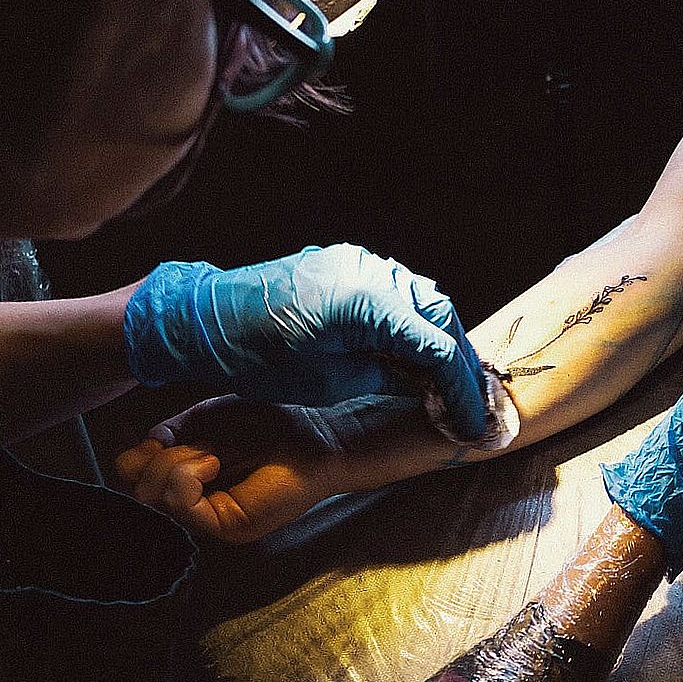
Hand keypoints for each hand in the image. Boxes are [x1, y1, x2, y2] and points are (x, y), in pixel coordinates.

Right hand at [113, 392, 420, 542]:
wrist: (313, 431)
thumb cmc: (266, 422)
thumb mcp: (203, 420)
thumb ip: (168, 435)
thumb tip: (136, 455)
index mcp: (186, 479)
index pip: (131, 475)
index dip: (140, 453)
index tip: (172, 435)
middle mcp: (194, 506)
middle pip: (136, 488)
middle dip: (159, 458)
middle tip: (200, 446)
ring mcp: (210, 520)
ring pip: (153, 497)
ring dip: (175, 464)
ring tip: (212, 454)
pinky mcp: (227, 526)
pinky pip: (179, 504)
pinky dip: (187, 476)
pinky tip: (214, 463)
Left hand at [123, 244, 487, 441]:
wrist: (208, 320)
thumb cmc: (259, 357)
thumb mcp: (329, 383)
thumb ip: (387, 377)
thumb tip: (426, 384)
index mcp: (367, 303)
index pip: (435, 347)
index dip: (461, 387)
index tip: (474, 420)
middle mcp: (370, 271)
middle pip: (438, 313)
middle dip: (457, 358)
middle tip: (467, 399)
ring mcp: (359, 261)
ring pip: (422, 298)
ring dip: (438, 336)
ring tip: (445, 378)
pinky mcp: (346, 262)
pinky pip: (395, 289)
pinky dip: (411, 319)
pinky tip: (412, 349)